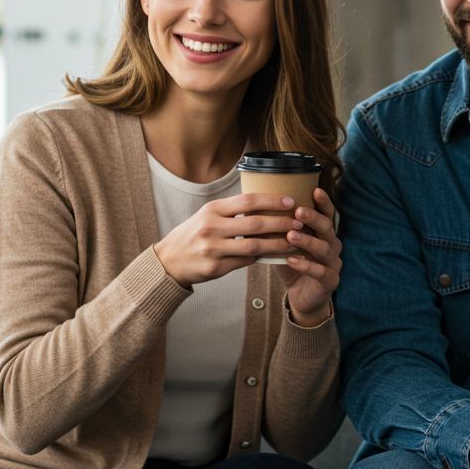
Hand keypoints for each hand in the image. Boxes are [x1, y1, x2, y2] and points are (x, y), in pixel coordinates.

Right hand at [154, 193, 299, 287]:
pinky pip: (245, 262)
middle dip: (281, 223)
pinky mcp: (215, 267)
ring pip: (253, 246)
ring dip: (277, 245)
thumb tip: (264, 206)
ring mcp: (213, 249)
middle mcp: (212, 227)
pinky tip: (274, 256)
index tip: (290, 201)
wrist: (169, 261)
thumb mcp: (207, 216)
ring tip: (293, 242)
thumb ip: (232, 212)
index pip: (248, 201)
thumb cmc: (193, 235)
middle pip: (255, 224)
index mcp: (212, 210)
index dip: (272, 200)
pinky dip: (261, 258)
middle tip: (300, 223)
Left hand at [273, 188, 341, 326]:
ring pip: (325, 249)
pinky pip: (321, 272)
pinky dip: (306, 265)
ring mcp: (333, 263)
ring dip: (307, 241)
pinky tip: (292, 261)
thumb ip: (277, 229)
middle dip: (314, 218)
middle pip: (328, 228)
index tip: (315, 190)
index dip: (323, 202)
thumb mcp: (283, 244)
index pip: (326, 214)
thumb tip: (253, 210)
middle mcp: (332, 245)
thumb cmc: (292, 265)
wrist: (301, 296)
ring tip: (291, 235)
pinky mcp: (330, 281)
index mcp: (323, 233)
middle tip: (298, 211)